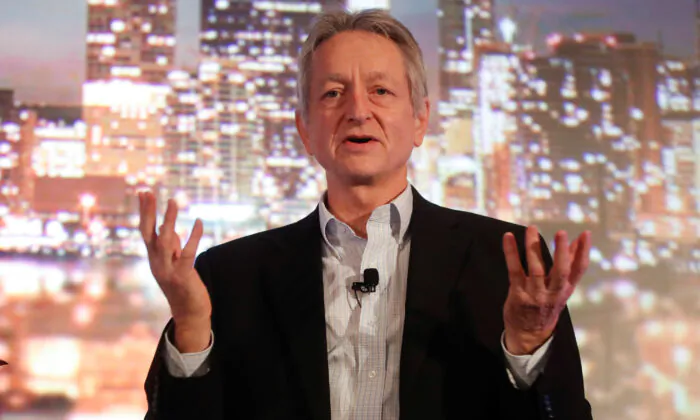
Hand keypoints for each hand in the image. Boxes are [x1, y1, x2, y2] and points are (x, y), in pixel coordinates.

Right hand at [139, 191, 210, 351]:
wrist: (189, 313)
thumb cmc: (183, 286)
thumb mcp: (174, 262)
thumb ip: (171, 246)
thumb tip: (168, 226)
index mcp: (154, 258)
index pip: (145, 231)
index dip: (144, 212)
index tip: (144, 192)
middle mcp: (157, 263)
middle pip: (148, 233)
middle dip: (148, 212)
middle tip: (148, 192)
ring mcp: (168, 270)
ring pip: (165, 241)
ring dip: (169, 220)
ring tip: (173, 201)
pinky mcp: (183, 277)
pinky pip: (187, 254)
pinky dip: (193, 237)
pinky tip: (199, 222)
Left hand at [502, 226, 590, 354]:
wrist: (529, 334)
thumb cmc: (546, 306)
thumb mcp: (562, 290)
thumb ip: (568, 267)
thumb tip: (577, 243)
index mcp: (565, 290)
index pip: (578, 270)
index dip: (583, 252)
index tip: (585, 234)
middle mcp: (552, 293)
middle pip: (560, 272)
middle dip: (561, 252)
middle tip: (561, 233)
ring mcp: (535, 294)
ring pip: (536, 269)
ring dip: (534, 247)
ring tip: (532, 229)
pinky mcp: (518, 293)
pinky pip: (514, 269)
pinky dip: (511, 252)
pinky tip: (508, 237)